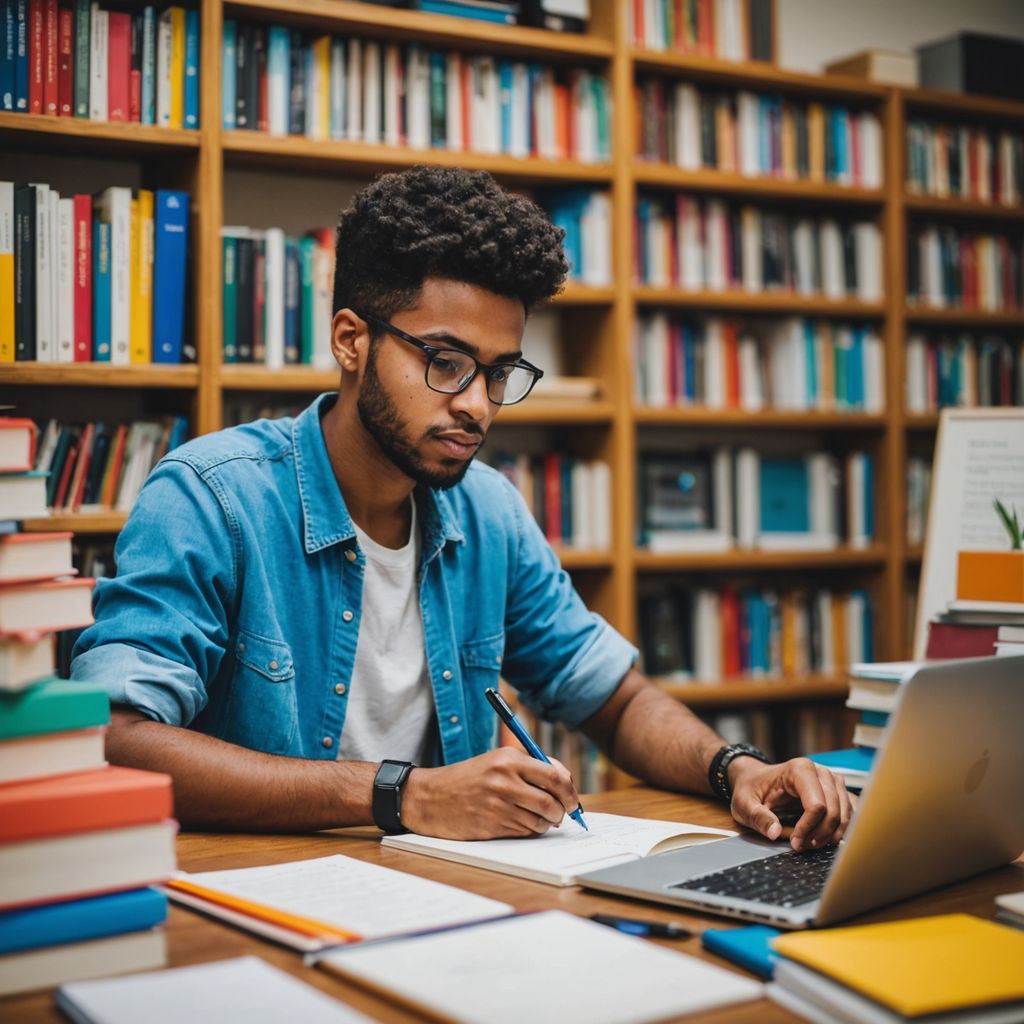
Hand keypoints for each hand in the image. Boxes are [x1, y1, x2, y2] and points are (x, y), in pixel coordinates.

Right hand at [400, 748, 582, 839]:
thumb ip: (529, 767)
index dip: (569, 790)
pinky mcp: (492, 825)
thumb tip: (564, 782)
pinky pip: (525, 831)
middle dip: (563, 810)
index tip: (573, 799)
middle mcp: (504, 779)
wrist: (430, 797)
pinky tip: (520, 823)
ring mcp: (498, 804)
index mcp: (508, 758)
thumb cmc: (467, 778)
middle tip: (563, 813)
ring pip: (541, 819)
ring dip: (546, 823)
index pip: (554, 774)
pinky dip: (529, 830)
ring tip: (537, 817)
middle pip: (552, 800)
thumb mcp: (497, 761)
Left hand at [727, 756, 852, 850]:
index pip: (817, 805)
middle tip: (802, 846)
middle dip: (820, 834)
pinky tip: (824, 837)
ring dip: (831, 834)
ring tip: (811, 843)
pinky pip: (848, 812)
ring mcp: (831, 779)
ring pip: (844, 813)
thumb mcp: (744, 804)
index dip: (808, 828)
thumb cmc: (750, 788)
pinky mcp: (836, 789)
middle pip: (833, 811)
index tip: (795, 842)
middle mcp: (820, 771)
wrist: (754, 778)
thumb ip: (758, 818)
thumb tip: (774, 832)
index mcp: (799, 770)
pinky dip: (840, 828)